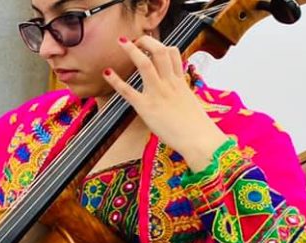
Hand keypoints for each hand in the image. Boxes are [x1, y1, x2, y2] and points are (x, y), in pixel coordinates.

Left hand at [103, 36, 228, 172]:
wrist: (199, 139)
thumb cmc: (198, 127)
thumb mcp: (192, 104)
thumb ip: (183, 95)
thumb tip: (181, 97)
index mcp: (180, 82)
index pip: (173, 54)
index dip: (162, 45)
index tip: (153, 44)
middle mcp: (169, 83)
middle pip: (160, 52)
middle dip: (147, 41)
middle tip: (136, 39)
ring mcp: (157, 93)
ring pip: (145, 63)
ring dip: (132, 50)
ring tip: (121, 41)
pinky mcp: (146, 107)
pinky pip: (128, 90)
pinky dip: (115, 80)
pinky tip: (106, 72)